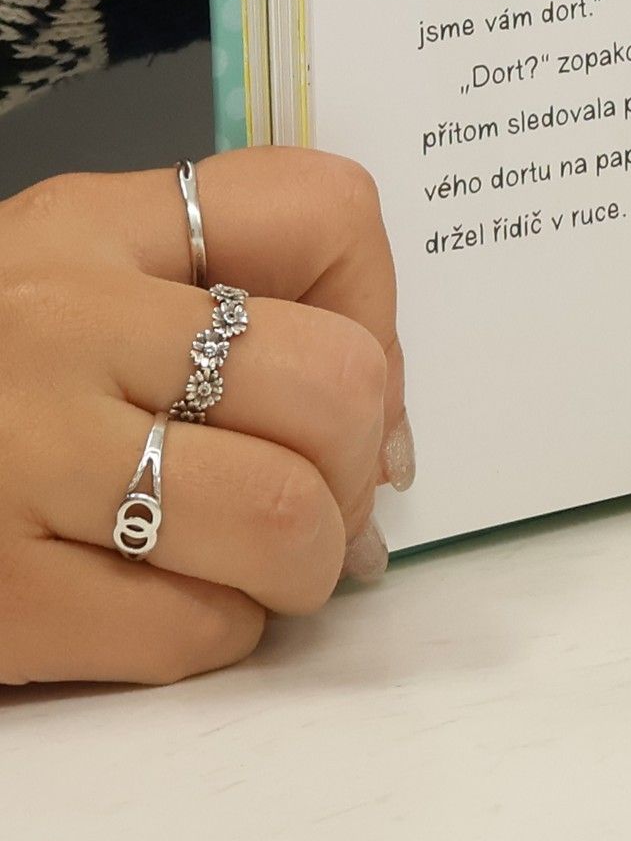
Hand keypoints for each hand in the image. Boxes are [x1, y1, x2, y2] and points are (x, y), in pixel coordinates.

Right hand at [0, 150, 410, 684]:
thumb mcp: (74, 278)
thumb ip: (224, 300)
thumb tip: (384, 434)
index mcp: (91, 226)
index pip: (327, 211)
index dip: (380, 312)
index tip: (355, 378)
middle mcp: (60, 325)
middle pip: (334, 381)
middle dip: (358, 463)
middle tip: (322, 494)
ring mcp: (20, 462)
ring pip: (284, 514)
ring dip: (307, 560)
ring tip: (267, 559)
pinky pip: (196, 627)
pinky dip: (221, 629)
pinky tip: (177, 603)